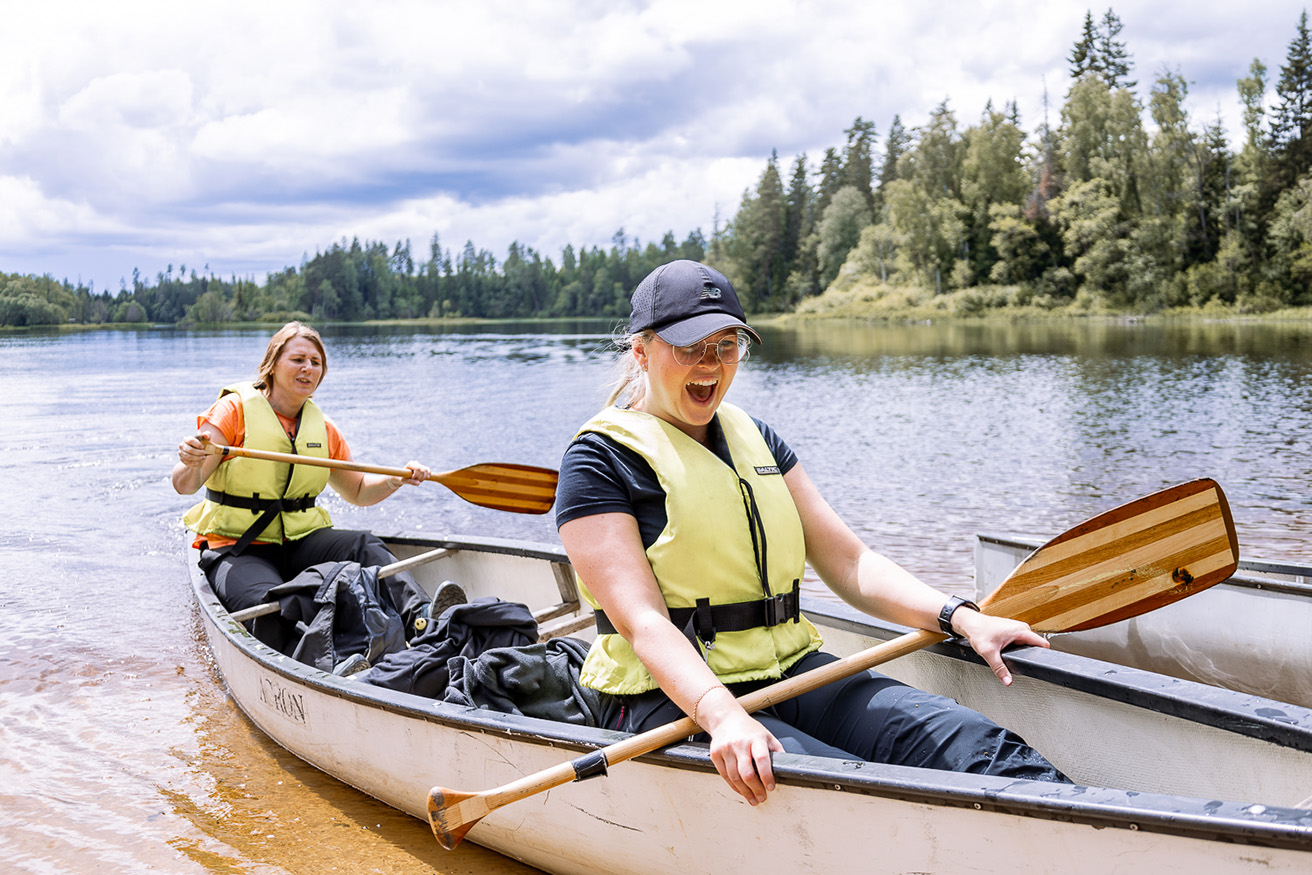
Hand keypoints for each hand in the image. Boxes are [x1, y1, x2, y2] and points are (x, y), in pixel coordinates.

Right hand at [177, 434, 208, 467]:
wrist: (198, 455)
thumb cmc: (202, 445)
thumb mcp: (206, 440)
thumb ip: (207, 435)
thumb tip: (205, 435)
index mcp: (186, 439)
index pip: (190, 440)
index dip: (197, 444)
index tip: (202, 447)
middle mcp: (182, 445)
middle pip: (189, 449)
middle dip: (198, 452)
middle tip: (204, 453)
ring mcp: (181, 452)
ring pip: (188, 457)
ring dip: (197, 458)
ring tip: (203, 457)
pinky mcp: (182, 459)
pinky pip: (188, 462)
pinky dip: (195, 462)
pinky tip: (200, 461)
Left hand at [393, 461, 430, 487]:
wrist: (403, 477)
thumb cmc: (403, 478)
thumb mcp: (404, 481)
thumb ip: (411, 482)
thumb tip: (419, 483)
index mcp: (410, 464)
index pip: (417, 468)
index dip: (416, 474)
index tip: (412, 477)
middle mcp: (415, 463)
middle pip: (422, 470)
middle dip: (420, 477)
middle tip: (415, 480)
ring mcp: (419, 464)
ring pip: (425, 470)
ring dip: (423, 477)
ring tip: (419, 480)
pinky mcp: (422, 467)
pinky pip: (427, 469)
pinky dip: (428, 473)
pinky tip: (428, 477)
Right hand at [698, 688, 783, 804]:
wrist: (725, 718)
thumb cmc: (749, 729)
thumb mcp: (766, 735)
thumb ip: (776, 750)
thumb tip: (786, 767)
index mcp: (756, 739)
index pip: (762, 759)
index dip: (767, 776)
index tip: (771, 787)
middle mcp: (740, 744)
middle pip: (747, 773)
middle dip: (756, 789)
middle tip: (762, 798)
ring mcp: (726, 749)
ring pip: (735, 777)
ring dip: (745, 792)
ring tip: (753, 799)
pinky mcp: (715, 754)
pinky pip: (725, 776)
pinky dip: (734, 786)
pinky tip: (741, 790)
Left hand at [950, 608, 1047, 685]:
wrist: (969, 623)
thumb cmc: (978, 631)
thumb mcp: (988, 653)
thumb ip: (999, 668)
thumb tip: (1007, 681)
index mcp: (1020, 630)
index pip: (1042, 643)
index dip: (1043, 655)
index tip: (1041, 663)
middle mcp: (1021, 628)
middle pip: (1035, 646)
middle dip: (1029, 655)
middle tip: (1018, 661)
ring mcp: (1017, 628)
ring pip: (1027, 644)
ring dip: (1021, 651)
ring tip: (1010, 655)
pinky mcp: (1012, 631)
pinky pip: (1021, 641)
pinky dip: (1016, 648)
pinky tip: (1007, 650)